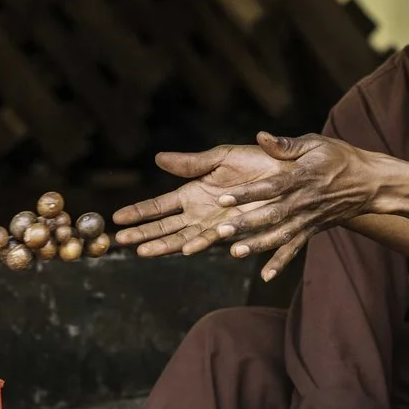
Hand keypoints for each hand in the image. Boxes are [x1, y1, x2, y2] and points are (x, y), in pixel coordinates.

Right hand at [110, 143, 291, 257]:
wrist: (291, 174)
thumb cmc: (257, 162)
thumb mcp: (221, 158)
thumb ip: (190, 162)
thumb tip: (158, 158)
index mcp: (193, 192)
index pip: (159, 205)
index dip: (139, 211)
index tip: (117, 218)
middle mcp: (201, 213)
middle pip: (165, 227)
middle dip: (142, 233)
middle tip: (118, 241)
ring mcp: (217, 225)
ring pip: (183, 238)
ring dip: (162, 245)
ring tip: (141, 251)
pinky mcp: (236, 231)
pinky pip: (214, 239)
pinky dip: (199, 244)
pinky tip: (185, 249)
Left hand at [195, 131, 395, 279]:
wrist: (370, 183)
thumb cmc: (339, 158)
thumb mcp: (316, 143)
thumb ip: (287, 144)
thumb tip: (260, 136)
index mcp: (302, 177)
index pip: (271, 187)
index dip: (248, 193)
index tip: (224, 197)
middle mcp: (304, 201)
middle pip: (272, 214)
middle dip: (246, 223)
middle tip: (221, 230)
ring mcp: (308, 219)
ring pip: (281, 235)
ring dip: (258, 245)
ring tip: (235, 253)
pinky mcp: (312, 230)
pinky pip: (296, 249)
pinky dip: (281, 262)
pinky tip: (265, 276)